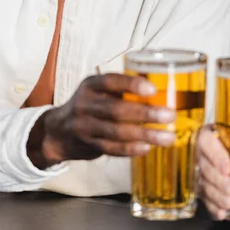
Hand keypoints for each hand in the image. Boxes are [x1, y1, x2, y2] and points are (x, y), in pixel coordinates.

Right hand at [26, 73, 174, 168]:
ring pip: (116, 131)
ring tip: (167, 137)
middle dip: (145, 113)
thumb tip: (160, 91)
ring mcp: (85, 126)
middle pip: (116, 109)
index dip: (131, 84)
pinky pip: (112, 148)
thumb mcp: (98, 90)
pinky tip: (147, 148)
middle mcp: (85, 104)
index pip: (111, 81)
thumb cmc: (90, 106)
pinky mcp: (88, 145)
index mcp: (91, 85)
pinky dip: (131, 149)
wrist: (59, 131)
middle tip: (170, 116)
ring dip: (144, 135)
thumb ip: (121, 90)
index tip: (153, 89)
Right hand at [197, 126, 229, 219]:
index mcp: (207, 136)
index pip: (207, 143)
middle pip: (205, 167)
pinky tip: (221, 213)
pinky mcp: (200, 187)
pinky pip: (204, 198)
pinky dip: (212, 207)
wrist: (222, 151)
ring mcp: (198, 172)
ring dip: (216, 195)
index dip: (216, 156)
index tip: (228, 169)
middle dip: (218, 180)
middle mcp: (199, 154)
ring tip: (229, 202)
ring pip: (204, 184)